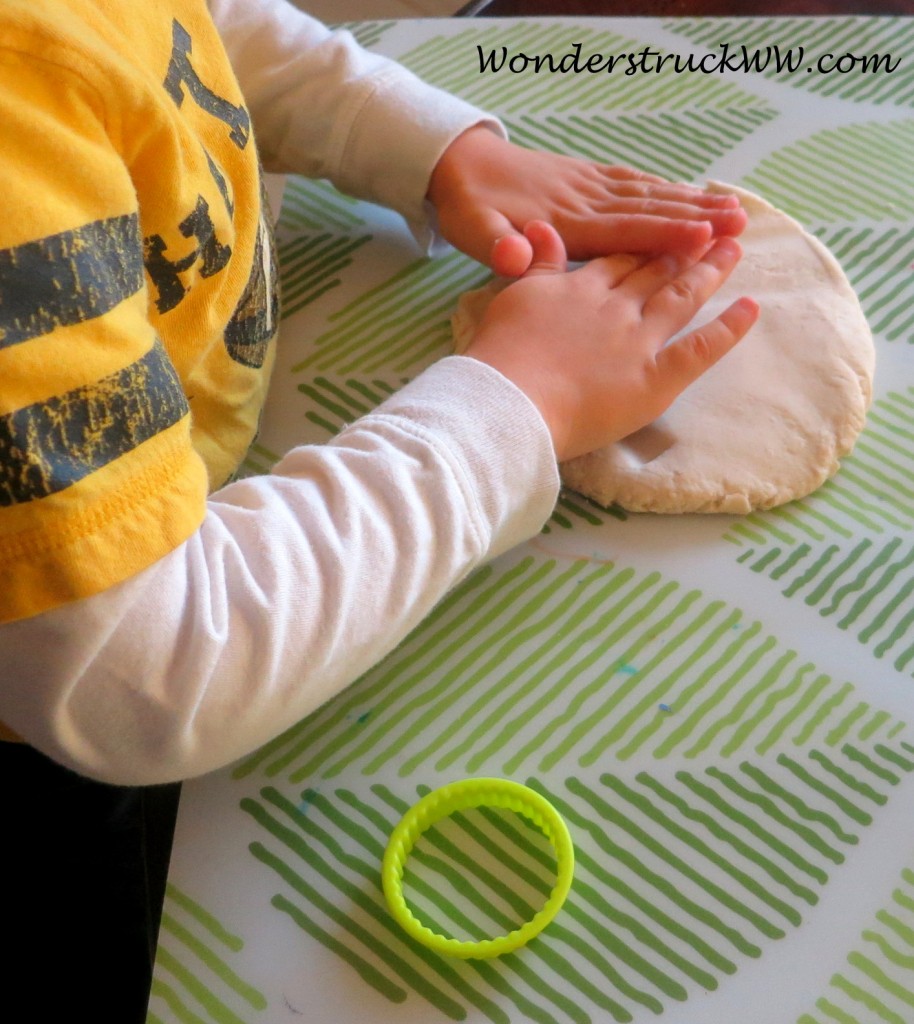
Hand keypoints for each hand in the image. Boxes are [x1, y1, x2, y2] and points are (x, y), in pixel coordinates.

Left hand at [427, 126, 747, 276]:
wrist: (457, 162)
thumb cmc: (467, 207)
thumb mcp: (473, 232)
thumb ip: (498, 247)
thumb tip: (517, 258)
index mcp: (565, 222)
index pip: (624, 229)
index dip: (665, 233)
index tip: (705, 238)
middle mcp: (585, 199)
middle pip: (649, 207)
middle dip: (696, 216)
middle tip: (741, 225)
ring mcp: (588, 185)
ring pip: (648, 192)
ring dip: (691, 201)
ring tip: (733, 209)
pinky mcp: (585, 177)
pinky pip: (633, 181)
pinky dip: (665, 187)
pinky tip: (689, 193)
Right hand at [462, 221, 759, 461]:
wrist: (509, 399)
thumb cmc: (500, 356)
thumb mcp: (510, 298)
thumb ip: (535, 265)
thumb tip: (542, 226)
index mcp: (578, 290)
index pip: (618, 261)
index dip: (642, 244)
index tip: (663, 230)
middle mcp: (615, 307)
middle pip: (654, 272)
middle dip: (683, 249)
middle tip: (711, 231)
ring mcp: (639, 340)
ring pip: (680, 297)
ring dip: (709, 271)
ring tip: (734, 247)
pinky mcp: (656, 378)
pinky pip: (701, 349)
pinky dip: (728, 329)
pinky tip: (750, 308)